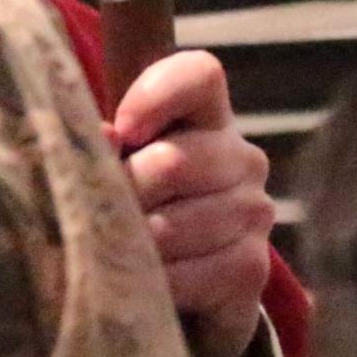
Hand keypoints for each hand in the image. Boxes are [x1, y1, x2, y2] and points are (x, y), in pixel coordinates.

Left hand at [112, 48, 273, 356]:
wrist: (178, 280)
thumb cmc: (134, 202)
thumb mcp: (115, 162)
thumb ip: (105, 142)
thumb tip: (101, 137)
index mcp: (206, 114)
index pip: (199, 76)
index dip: (155, 96)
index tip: (121, 129)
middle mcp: (242, 157)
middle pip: (174, 162)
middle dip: (124, 193)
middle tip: (102, 211)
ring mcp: (254, 211)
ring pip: (173, 224)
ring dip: (132, 243)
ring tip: (117, 248)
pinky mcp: (253, 267)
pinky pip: (188, 273)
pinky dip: (153, 280)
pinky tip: (141, 279)